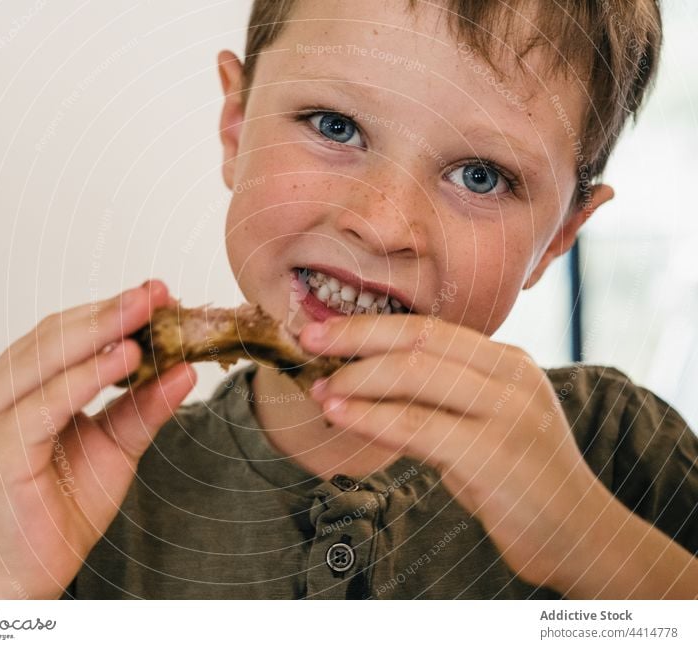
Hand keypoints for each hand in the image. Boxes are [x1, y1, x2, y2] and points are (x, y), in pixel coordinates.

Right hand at [0, 280, 194, 598]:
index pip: (66, 332)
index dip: (112, 311)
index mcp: (16, 384)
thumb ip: (143, 407)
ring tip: (147, 313)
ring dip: (102, 332)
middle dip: (112, 311)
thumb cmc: (64, 504)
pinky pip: (47, 403)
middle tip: (157, 292)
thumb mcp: (116, 446)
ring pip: (48, 358)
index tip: (159, 294)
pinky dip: (87, 377)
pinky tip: (125, 359)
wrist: (26, 570)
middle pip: (56, 335)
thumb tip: (186, 370)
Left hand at [300, 314, 613, 589]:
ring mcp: (507, 414)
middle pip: (420, 341)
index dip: (370, 325)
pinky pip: (419, 426)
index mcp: (508, 362)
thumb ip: (438, 400)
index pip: (430, 328)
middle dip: (356, 338)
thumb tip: (363, 384)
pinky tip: (341, 415)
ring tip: (319, 390)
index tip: (324, 329)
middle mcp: (511, 377)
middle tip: (307, 342)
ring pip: (416, 376)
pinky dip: (372, 417)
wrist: (581, 536)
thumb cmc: (519, 479)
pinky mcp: (495, 455)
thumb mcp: (482, 425)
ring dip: (357, 380)